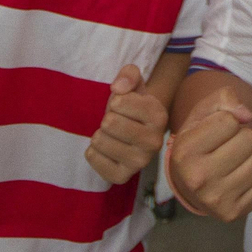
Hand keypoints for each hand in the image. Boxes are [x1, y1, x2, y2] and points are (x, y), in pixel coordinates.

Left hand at [85, 65, 166, 184]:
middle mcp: (154, 142)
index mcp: (159, 116)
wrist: (136, 132)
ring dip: (100, 134)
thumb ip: (129, 75)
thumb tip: (118, 87)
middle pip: (109, 123)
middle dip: (107, 118)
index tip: (124, 107)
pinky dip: (93, 151)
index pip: (119, 102)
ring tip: (112, 136)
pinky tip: (106, 150)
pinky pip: (92, 158)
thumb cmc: (132, 106)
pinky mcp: (122, 177)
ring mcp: (139, 163)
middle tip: (117, 123)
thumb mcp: (134, 84)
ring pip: (99, 140)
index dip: (116, 101)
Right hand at [167, 90, 251, 220]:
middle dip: (242, 137)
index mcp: (184, 151)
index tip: (216, 132)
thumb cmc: (199, 141)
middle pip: (248, 139)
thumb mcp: (202, 114)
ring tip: (234, 161)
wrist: (189, 183)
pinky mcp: (232, 213)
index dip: (227, 121)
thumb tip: (247, 115)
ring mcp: (214, 199)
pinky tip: (238, 178)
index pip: (229, 120)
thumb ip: (224, 100)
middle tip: (227, 147)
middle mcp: (197, 178)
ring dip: (251, 156)